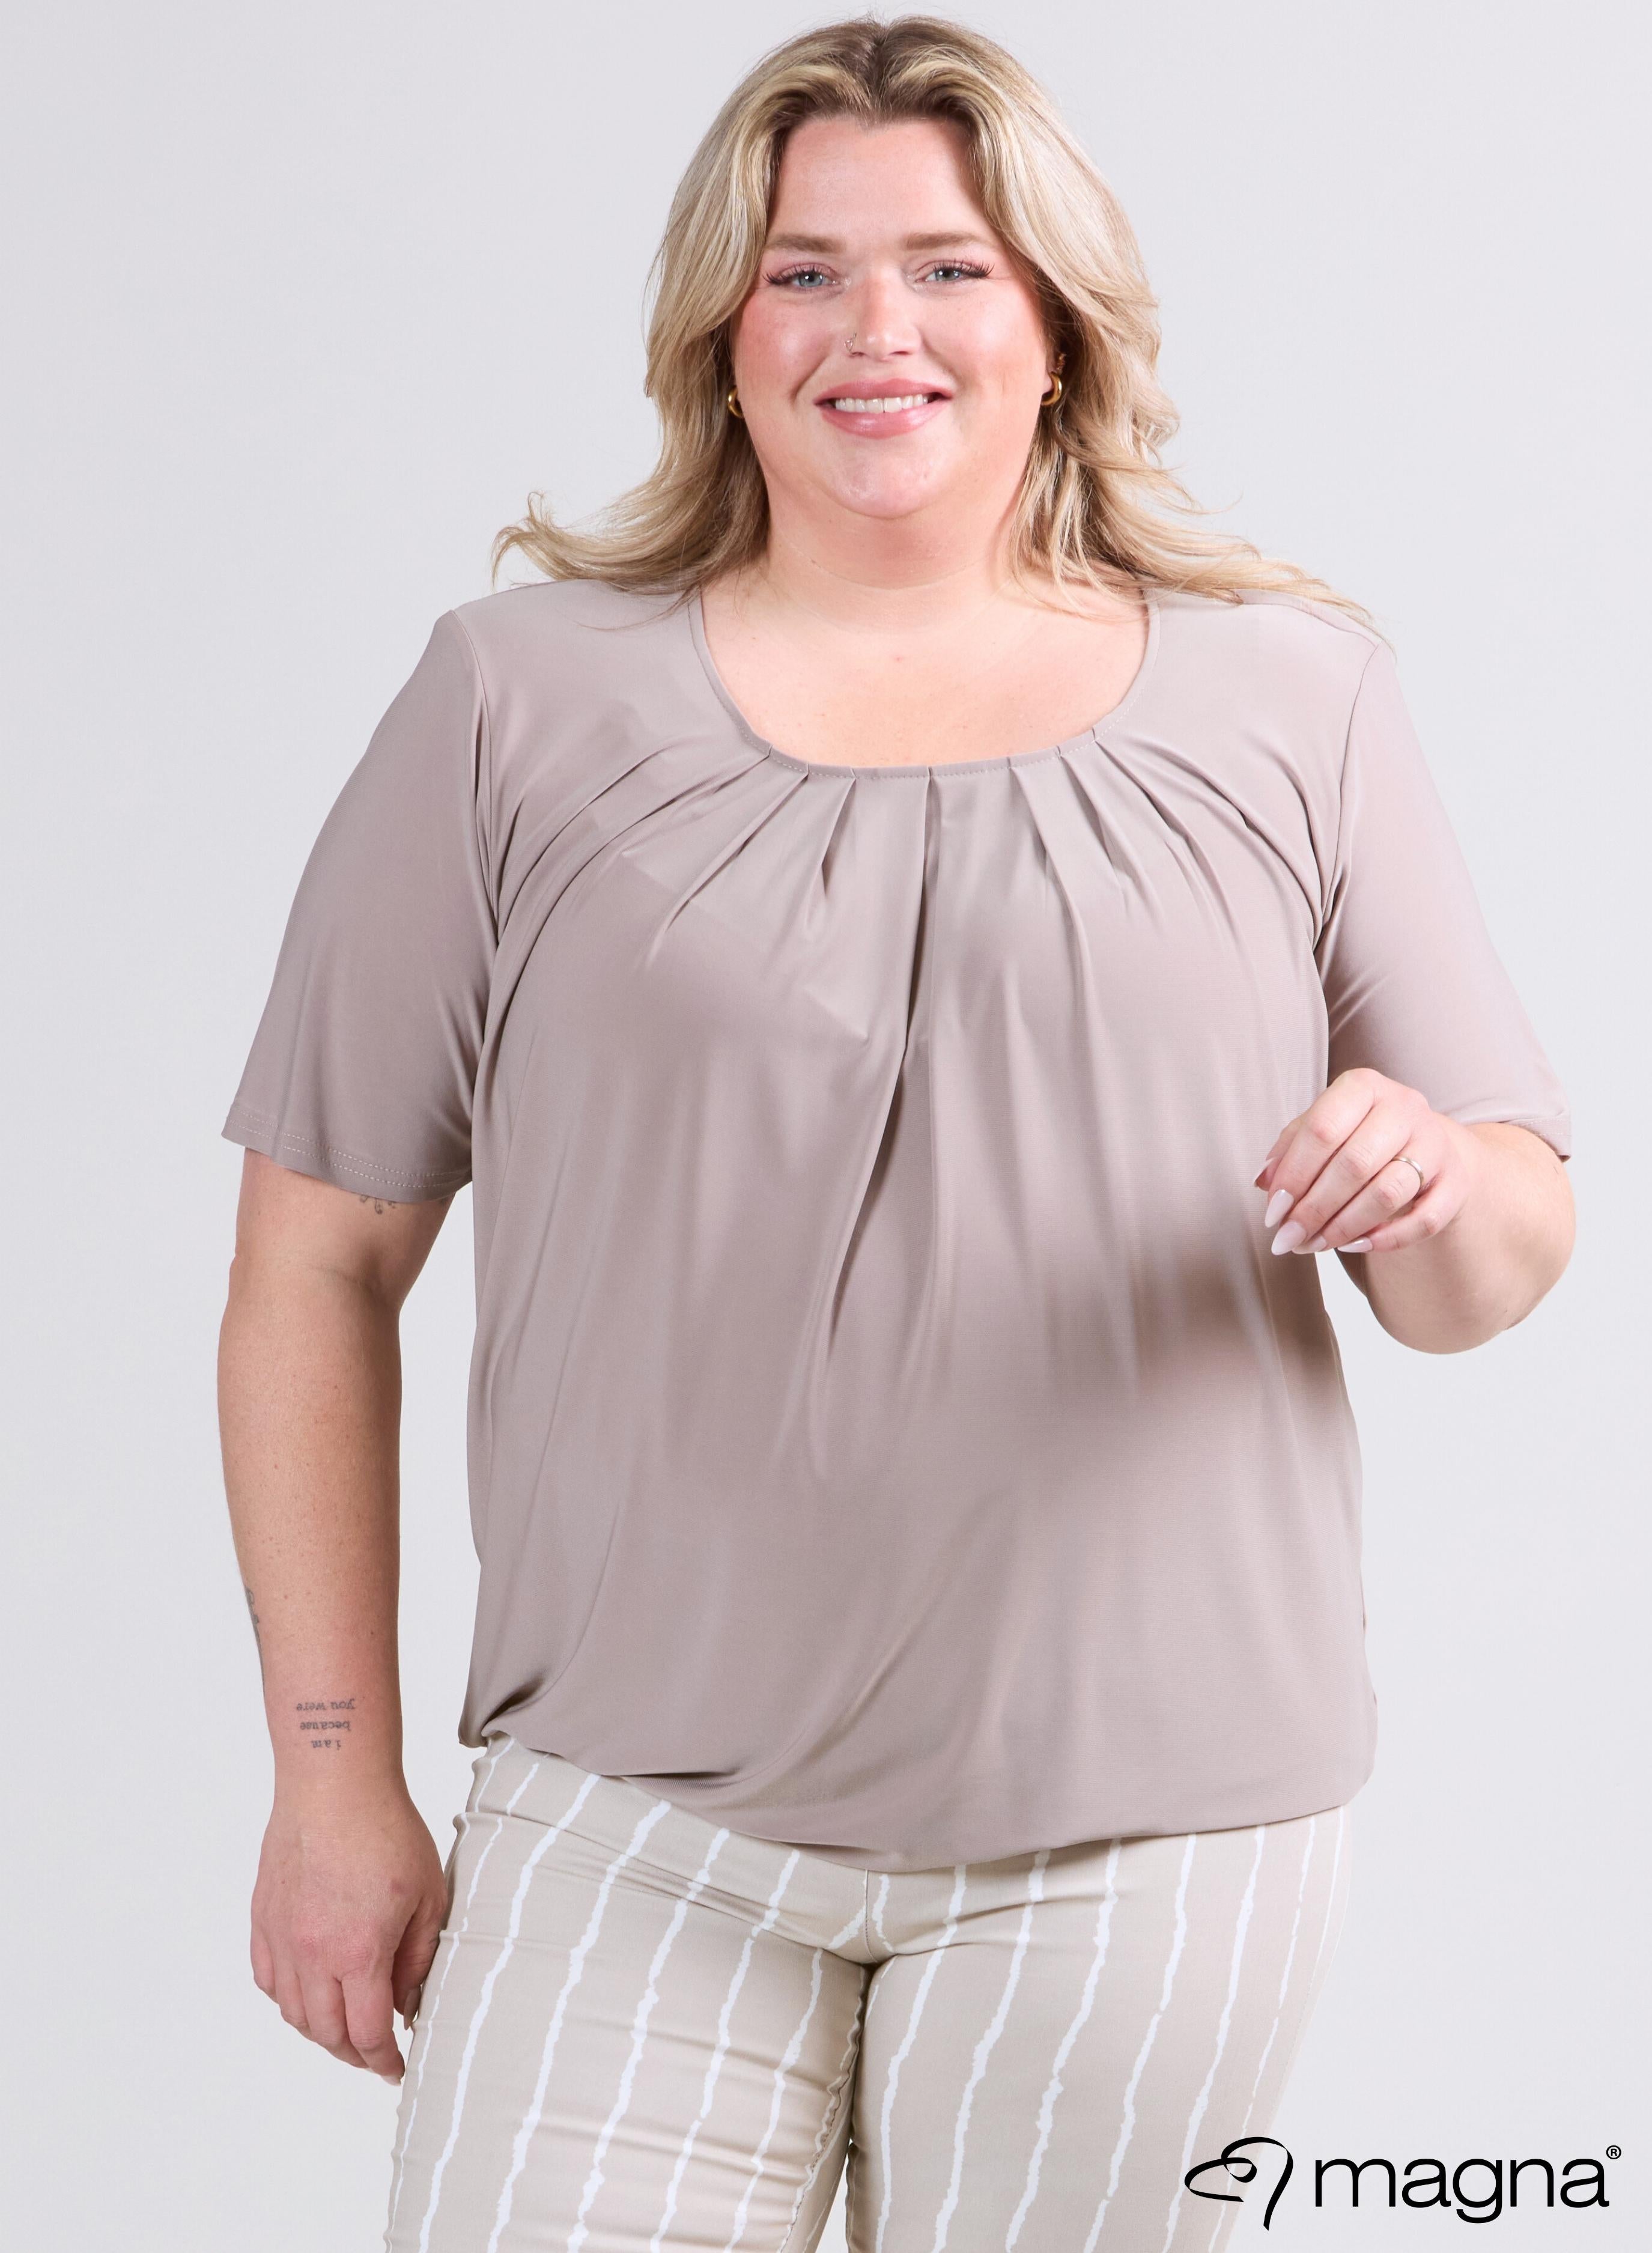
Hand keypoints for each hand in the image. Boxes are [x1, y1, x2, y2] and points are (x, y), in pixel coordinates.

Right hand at [250, 1780, 449, 2084]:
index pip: (366, 2034)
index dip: (383, 2062)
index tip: (395, 2071)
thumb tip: (408, 2005)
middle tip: (374, 2053)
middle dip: (353, 2053)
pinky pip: (269, 1980)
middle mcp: (312, 1954)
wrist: (335, 1783)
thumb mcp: (427, 1896)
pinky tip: (309, 1993)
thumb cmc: (386, 1830)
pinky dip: (289, 1999)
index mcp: (358, 1953)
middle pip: (326, 2033)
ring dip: (320, 2031)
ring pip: (294, 2013)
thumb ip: (418, 1959)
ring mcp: (282, 1938)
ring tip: (345, 2028)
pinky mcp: (264, 1918)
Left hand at [1253, 1068, 1482, 1257]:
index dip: (1293, 1175)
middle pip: (1354, 1164)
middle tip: (1289, 1238)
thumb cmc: (1359, 1137)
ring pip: (1388, 1193)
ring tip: (1314, 1245)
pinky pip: (1425, 1219)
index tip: (1273, 1212)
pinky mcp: (1456, 1181)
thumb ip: (1289, 1150)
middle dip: (1314, 1208)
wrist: (1424, 1148)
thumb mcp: (1322, 1131)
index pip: (1322, 1129)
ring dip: (1344, 1227)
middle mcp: (1404, 1108)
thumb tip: (1264, 1182)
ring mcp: (1435, 1143)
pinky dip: (1387, 1238)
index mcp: (1363, 1087)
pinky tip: (1355, 1245)